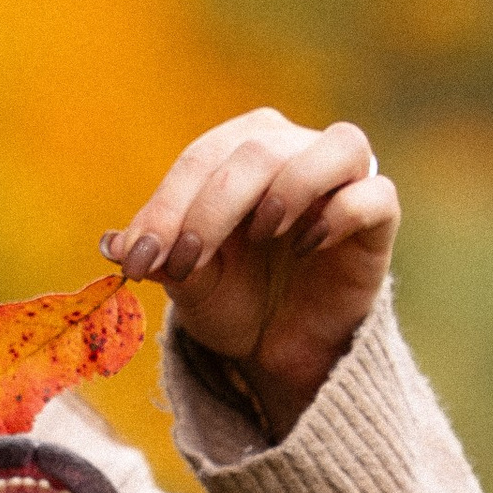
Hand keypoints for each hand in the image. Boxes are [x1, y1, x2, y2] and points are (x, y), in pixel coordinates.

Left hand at [103, 109, 398, 439]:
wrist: (280, 347)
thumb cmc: (233, 299)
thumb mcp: (189, 283)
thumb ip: (160, 257)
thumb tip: (112, 243)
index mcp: (241, 149)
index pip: (200, 159)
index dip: (166, 207)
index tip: (136, 260)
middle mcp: (295, 149)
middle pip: (257, 149)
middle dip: (210, 209)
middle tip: (183, 262)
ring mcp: (344, 180)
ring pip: (337, 145)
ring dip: (290, 185)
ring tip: (260, 232)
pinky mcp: (380, 219)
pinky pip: (375, 195)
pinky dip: (340, 214)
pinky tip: (307, 247)